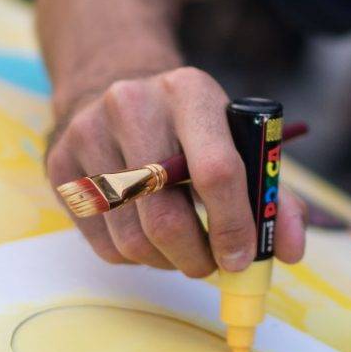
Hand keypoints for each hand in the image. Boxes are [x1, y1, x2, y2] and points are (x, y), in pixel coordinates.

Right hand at [44, 65, 305, 276]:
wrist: (116, 85)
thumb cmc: (192, 126)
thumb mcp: (237, 139)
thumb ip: (274, 194)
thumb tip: (289, 251)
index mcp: (189, 91)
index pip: (216, 170)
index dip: (234, 226)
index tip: (241, 258)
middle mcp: (132, 105)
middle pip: (166, 217)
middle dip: (198, 258)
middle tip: (213, 266)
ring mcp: (88, 133)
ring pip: (133, 239)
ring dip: (168, 261)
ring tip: (185, 250)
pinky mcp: (61, 164)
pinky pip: (103, 243)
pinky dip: (136, 256)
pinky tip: (150, 234)